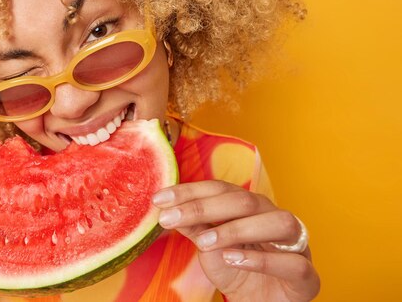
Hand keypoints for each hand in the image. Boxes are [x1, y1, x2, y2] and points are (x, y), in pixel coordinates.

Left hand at [153, 181, 319, 301]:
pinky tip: (233, 259)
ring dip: (237, 228)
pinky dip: (263, 260)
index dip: (189, 191)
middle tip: (170, 218)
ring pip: (277, 222)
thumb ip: (194, 226)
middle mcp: (273, 217)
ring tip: (204, 241)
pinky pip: (293, 263)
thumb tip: (164, 207)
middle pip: (244, 200)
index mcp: (251, 207)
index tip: (159, 199)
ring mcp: (295, 244)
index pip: (220, 188)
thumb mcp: (209, 247)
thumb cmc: (238, 269)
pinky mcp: (306, 276)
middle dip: (203, 207)